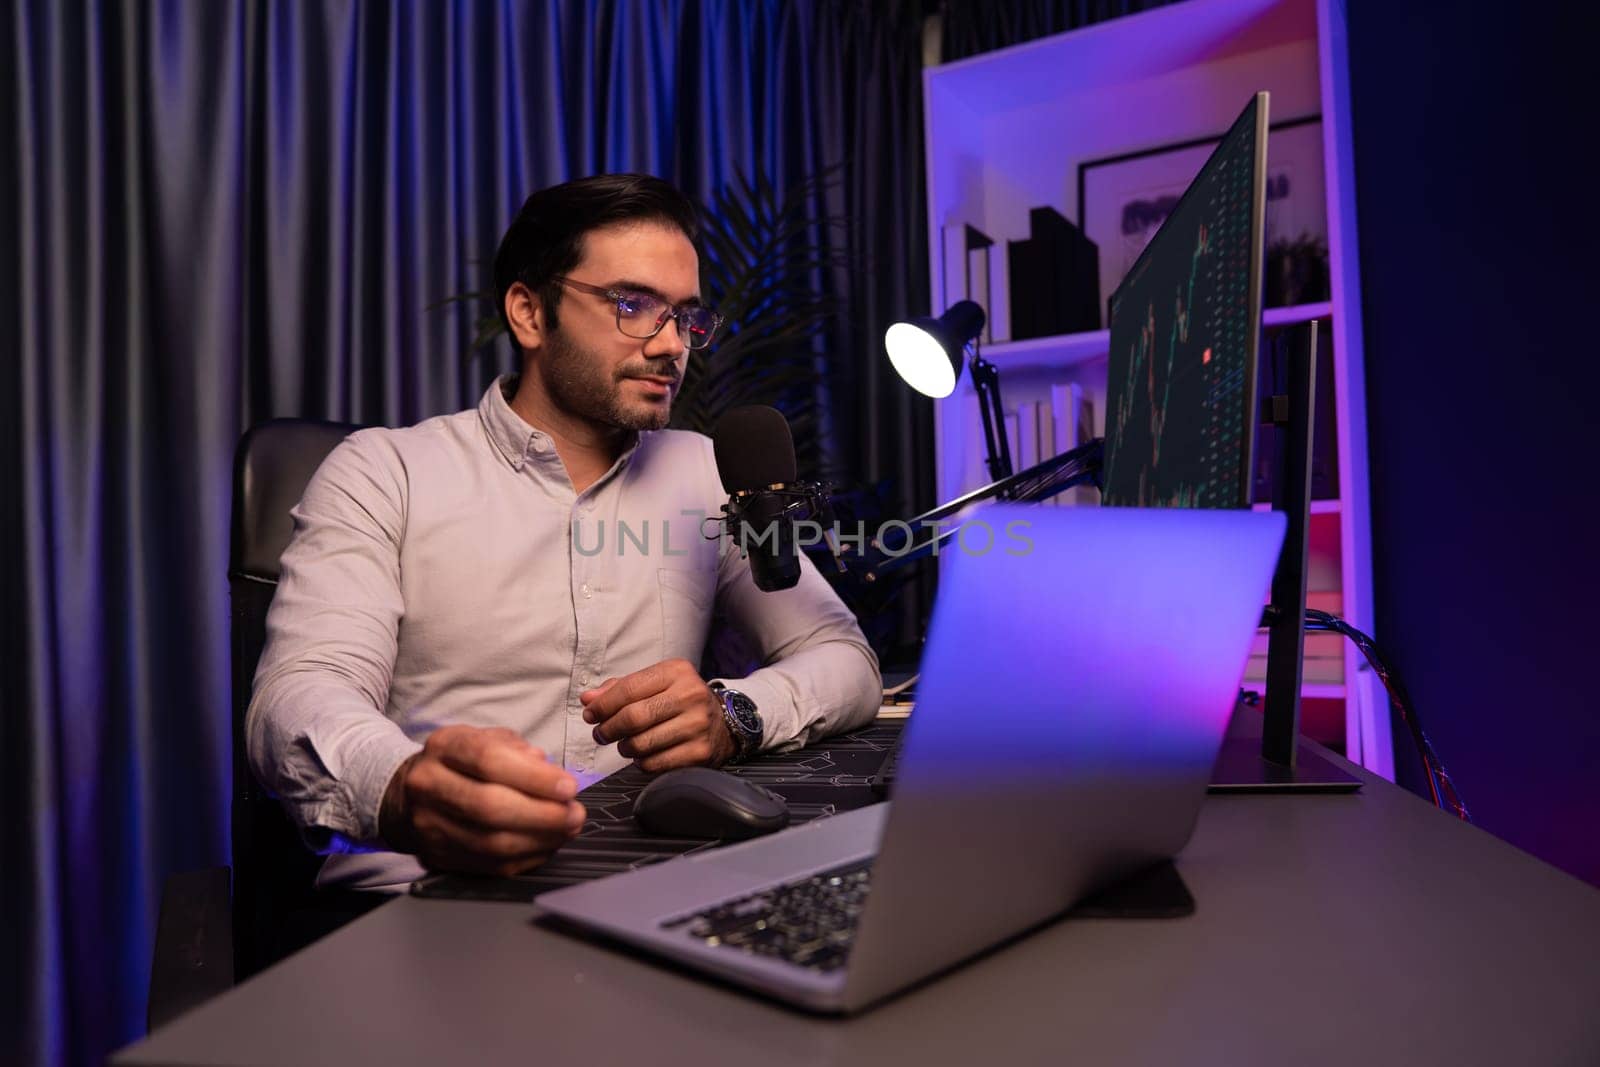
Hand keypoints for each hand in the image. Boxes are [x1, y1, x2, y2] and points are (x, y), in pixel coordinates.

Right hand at [379, 725, 584, 876]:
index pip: (489, 760)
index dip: (534, 777)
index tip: (569, 786)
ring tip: (568, 830)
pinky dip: (526, 858)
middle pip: (489, 806)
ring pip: (490, 843)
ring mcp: (428, 825)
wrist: (405, 795)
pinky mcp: (437, 856)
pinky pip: (489, 865)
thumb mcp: (483, 739)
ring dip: (539, 840)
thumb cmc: (459, 764)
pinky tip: (547, 845)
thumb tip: (546, 768)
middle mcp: (428, 785)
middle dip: (542, 814)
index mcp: (443, 747)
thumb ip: (517, 750)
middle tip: (575, 814)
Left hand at [581, 658, 737, 772]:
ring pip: (641, 744)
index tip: (590, 714)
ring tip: (625, 744)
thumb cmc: (680, 702)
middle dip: (608, 729)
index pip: (629, 688)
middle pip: (633, 717)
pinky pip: (654, 763)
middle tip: (600, 734)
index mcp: (677, 672)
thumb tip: (588, 700)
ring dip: (624, 747)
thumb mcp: (656, 684)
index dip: (603, 704)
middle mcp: (690, 695)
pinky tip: (644, 754)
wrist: (724, 724)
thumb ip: (620, 689)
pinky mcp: (700, 752)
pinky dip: (641, 762)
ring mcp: (697, 725)